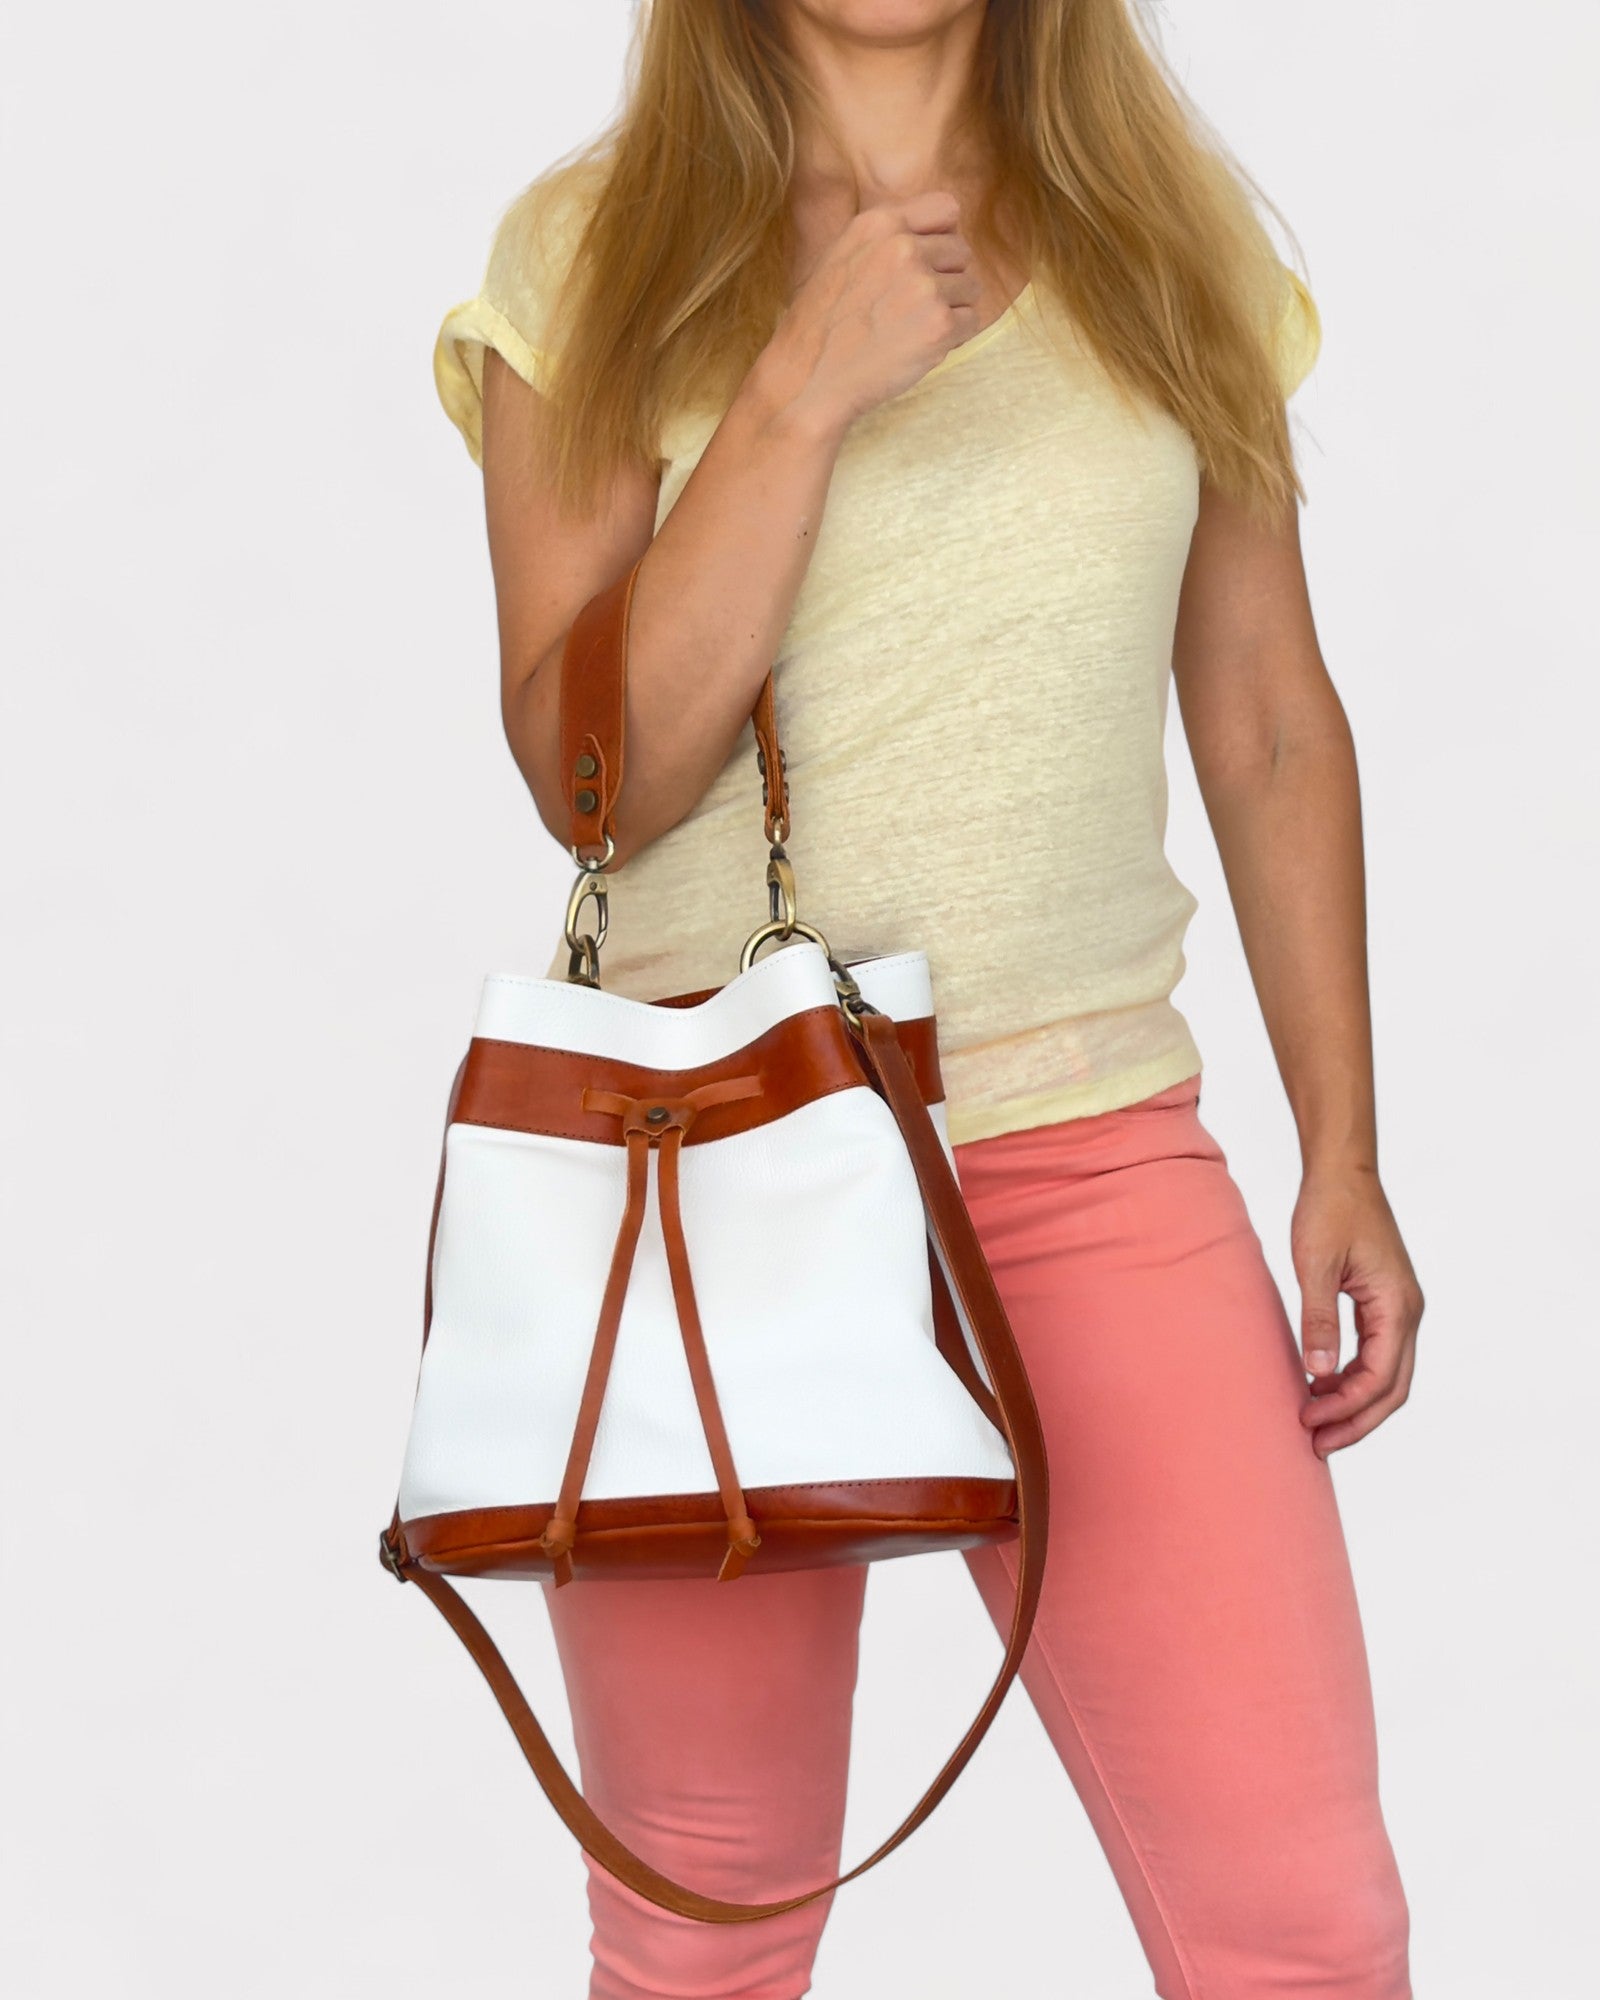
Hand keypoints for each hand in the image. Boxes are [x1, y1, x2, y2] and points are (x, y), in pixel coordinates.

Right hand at [763, 191, 981, 430]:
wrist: (808, 379)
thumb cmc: (821, 325)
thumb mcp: (843, 256)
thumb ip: (887, 239)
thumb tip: (938, 233)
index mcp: (879, 224)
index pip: (946, 209)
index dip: (943, 237)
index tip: (928, 264)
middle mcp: (904, 247)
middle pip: (962, 252)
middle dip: (947, 279)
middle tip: (915, 308)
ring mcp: (924, 286)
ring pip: (970, 288)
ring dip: (951, 310)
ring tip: (913, 329)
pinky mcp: (939, 324)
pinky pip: (971, 322)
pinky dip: (953, 338)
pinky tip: (919, 347)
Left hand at [1291, 1167, 1422, 1456]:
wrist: (1342, 1173)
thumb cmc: (1329, 1210)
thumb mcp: (1315, 1265)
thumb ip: (1318, 1319)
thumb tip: (1318, 1374)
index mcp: (1397, 1306)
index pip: (1379, 1377)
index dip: (1346, 1408)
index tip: (1309, 1422)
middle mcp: (1408, 1312)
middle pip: (1392, 1388)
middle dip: (1357, 1421)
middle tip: (1316, 1445)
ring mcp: (1399, 1308)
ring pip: (1388, 1375)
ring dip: (1356, 1403)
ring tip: (1316, 1424)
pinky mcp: (1384, 1303)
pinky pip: (1377, 1354)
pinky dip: (1354, 1378)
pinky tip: (1322, 1388)